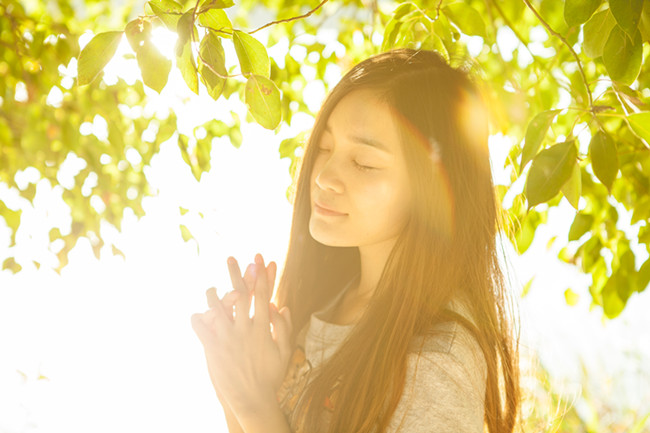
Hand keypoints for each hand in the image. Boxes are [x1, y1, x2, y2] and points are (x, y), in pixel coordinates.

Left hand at [191, 253, 292, 417]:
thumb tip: (281, 304)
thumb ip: (283, 327)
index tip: (260, 259)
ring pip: (217, 308)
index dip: (261, 274)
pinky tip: (196, 314)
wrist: (253, 400)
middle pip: (240, 294)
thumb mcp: (285, 351)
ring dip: (212, 295)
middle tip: (231, 257)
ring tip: (210, 288)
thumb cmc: (270, 376)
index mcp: (263, 328)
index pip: (262, 295)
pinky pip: (201, 329)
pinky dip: (198, 319)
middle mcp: (245, 329)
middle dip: (236, 273)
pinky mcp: (213, 349)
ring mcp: (228, 338)